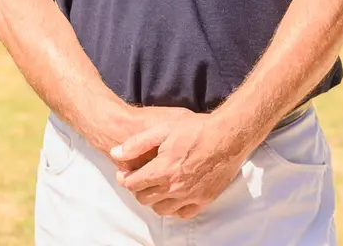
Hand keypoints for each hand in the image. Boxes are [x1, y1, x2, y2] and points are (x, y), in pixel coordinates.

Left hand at [112, 111, 254, 218]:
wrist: (228, 137)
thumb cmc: (197, 130)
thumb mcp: (163, 128)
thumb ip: (137, 143)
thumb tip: (115, 153)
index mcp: (162, 170)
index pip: (132, 184)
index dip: (124, 179)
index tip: (125, 174)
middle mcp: (174, 187)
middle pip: (144, 199)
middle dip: (138, 189)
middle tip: (140, 179)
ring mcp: (190, 196)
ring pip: (161, 209)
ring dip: (154, 200)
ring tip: (156, 187)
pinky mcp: (204, 200)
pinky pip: (182, 214)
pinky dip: (174, 208)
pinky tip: (174, 196)